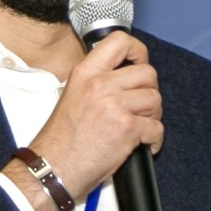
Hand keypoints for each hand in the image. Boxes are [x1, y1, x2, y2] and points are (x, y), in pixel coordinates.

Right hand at [28, 31, 161, 200]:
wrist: (53, 168)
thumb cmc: (61, 140)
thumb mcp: (72, 96)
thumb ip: (97, 82)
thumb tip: (124, 77)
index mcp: (85, 73)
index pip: (119, 41)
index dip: (137, 51)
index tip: (139, 63)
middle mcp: (100, 84)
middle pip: (147, 73)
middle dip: (149, 91)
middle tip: (141, 106)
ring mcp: (114, 105)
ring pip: (155, 99)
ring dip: (153, 115)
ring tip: (140, 127)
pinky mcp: (127, 128)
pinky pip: (157, 127)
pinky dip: (154, 140)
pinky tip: (143, 145)